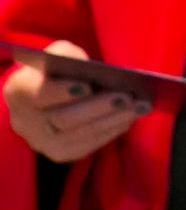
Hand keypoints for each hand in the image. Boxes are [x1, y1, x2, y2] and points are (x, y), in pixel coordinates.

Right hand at [2, 40, 147, 162]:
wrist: (47, 99)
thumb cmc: (57, 72)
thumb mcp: (59, 55)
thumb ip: (70, 57)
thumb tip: (97, 72)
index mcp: (20, 91)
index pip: (37, 94)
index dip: (61, 91)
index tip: (86, 86)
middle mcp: (26, 122)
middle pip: (64, 118)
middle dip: (99, 107)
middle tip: (127, 97)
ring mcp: (43, 142)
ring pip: (81, 134)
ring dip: (114, 120)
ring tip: (140, 107)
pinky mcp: (62, 153)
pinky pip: (90, 145)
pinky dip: (113, 130)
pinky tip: (131, 117)